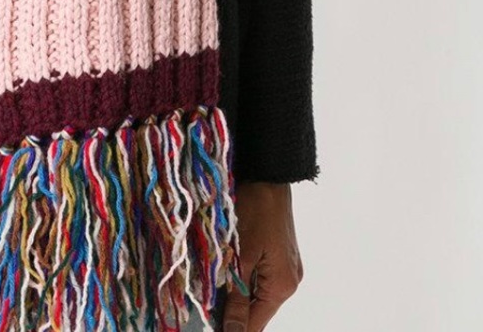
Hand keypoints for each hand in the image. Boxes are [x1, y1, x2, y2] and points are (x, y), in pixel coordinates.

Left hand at [223, 182, 303, 331]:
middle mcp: (289, 282)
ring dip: (235, 292)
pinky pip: (259, 277)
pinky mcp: (279, 255)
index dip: (232, 328)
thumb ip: (237, 296)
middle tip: (204, 301)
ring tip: (211, 285)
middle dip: (231, 310)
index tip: (208, 324)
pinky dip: (243, 277)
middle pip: (257, 310)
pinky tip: (226, 269)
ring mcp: (286, 268)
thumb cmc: (255, 209)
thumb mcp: (241, 255)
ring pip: (256, 294)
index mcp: (282, 286)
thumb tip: (232, 330)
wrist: (268, 176)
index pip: (255, 324)